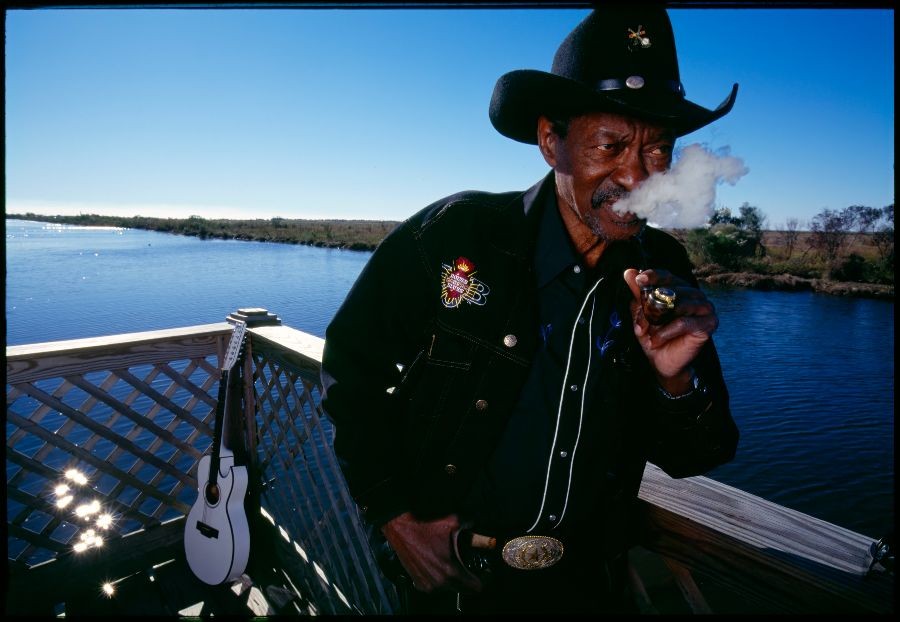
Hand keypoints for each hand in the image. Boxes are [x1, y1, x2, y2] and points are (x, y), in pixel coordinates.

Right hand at [381, 512, 483, 593]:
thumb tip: (486, 535)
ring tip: (450, 561)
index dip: (482, 580)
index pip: (474, 588)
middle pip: (462, 589)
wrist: (400, 526)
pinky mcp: (417, 582)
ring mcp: (427, 585)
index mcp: (450, 570)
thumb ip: (473, 530)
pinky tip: (437, 563)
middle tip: (468, 565)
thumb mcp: (454, 523)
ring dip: (452, 578)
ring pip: (448, 588)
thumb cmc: (425, 524)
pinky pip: (435, 586)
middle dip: (468, 579)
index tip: (483, 572)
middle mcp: (439, 582)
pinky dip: (439, 578)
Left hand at [623, 268, 718, 394]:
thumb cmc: (653, 335)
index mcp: (679, 288)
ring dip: (658, 322)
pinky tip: (656, 340)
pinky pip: (684, 322)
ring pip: (678, 306)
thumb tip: (629, 272)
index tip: (639, 280)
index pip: (666, 276)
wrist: (662, 362)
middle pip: (671, 292)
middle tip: (640, 325)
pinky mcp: (708, 323)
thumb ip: (638, 294)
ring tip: (649, 333)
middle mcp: (694, 294)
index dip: (653, 276)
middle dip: (651, 309)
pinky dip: (666, 332)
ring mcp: (704, 307)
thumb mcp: (641, 314)